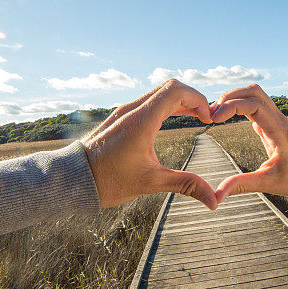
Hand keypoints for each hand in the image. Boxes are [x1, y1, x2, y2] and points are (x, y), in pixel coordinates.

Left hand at [82, 79, 216, 209]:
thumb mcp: (151, 182)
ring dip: (179, 101)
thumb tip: (214, 201)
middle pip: (169, 87)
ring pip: (158, 93)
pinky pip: (147, 102)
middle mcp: (132, 110)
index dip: (198, 99)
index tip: (208, 118)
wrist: (73, 180)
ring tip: (195, 117)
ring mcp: (123, 112)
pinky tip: (173, 120)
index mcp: (141, 120)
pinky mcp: (119, 118)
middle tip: (205, 117)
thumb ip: (185, 184)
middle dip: (192, 98)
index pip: (176, 91)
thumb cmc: (108, 181)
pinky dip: (165, 106)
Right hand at [210, 84, 287, 203]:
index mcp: (279, 131)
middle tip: (211, 114)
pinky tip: (223, 116)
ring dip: (233, 97)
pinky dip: (237, 103)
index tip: (215, 119)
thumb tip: (216, 196)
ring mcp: (275, 117)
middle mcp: (278, 119)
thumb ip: (240, 186)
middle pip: (254, 92)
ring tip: (215, 114)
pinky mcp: (269, 120)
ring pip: (253, 93)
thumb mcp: (265, 184)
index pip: (256, 106)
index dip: (233, 106)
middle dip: (230, 97)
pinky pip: (253, 103)